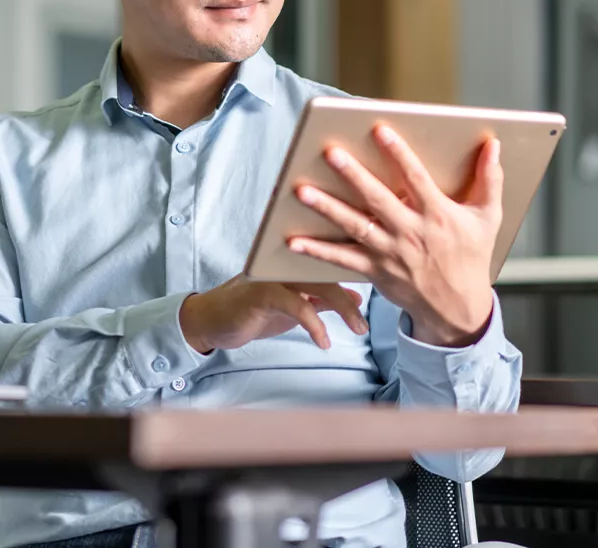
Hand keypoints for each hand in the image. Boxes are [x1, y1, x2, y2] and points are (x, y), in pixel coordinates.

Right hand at [179, 274, 368, 353]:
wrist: (212, 320)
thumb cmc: (253, 309)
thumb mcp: (295, 303)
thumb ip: (324, 297)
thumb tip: (355, 295)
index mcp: (295, 258)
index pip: (335, 255)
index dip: (361, 266)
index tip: (385, 286)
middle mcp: (286, 258)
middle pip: (334, 268)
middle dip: (356, 294)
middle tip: (368, 324)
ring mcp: (275, 272)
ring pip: (320, 284)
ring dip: (344, 309)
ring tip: (358, 329)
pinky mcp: (263, 290)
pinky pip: (298, 304)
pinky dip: (315, 324)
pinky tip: (324, 342)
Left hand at [288, 125, 501, 347]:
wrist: (458, 309)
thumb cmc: (472, 257)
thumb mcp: (488, 219)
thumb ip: (489, 179)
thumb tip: (493, 144)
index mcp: (438, 216)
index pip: (417, 179)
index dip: (399, 154)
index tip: (380, 130)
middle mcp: (411, 233)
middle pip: (378, 199)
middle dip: (353, 175)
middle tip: (330, 153)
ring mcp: (390, 253)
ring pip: (354, 226)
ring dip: (327, 208)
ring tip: (302, 190)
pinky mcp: (374, 270)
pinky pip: (341, 259)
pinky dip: (317, 250)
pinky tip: (292, 239)